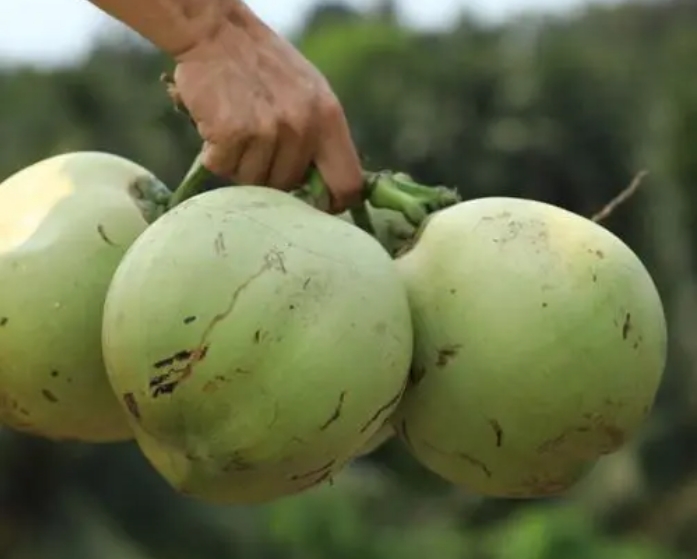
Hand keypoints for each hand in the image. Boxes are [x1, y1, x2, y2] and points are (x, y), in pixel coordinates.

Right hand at [170, 18, 362, 211]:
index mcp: (328, 117)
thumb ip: (319, 137)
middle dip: (271, 176)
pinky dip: (214, 155)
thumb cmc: (263, 65)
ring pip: (254, 181)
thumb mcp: (308, 93)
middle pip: (289, 186)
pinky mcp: (232, 133)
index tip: (315, 204)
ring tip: (237, 131)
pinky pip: (223, 168)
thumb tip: (322, 189)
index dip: (331, 203)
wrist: (216, 32)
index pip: (347, 183)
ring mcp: (268, 130)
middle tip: (256, 145)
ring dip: (240, 164)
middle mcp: (302, 125)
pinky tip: (216, 127)